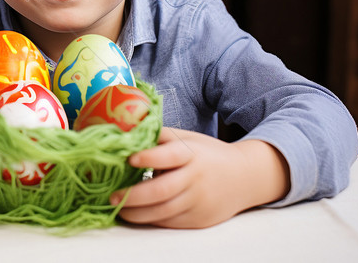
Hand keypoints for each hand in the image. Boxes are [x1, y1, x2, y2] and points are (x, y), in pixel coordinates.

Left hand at [110, 127, 289, 228]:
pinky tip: (137, 214)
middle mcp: (195, 178)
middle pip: (162, 190)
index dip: (148, 157)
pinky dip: (151, 220)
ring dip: (136, 213)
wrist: (245, 177)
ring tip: (118, 208)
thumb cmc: (207, 154)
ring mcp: (198, 201)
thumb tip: (126, 133)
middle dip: (133, 196)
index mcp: (192, 154)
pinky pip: (170, 222)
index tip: (129, 159)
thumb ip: (160, 137)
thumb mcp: (188, 139)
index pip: (169, 156)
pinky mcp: (199, 219)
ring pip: (163, 211)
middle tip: (112, 196)